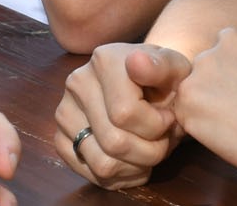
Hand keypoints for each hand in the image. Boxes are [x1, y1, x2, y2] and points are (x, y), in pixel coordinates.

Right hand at [54, 43, 190, 189]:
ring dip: (137, 167)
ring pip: (103, 164)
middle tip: (163, 139)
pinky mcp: (61, 137)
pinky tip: (133, 159)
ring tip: (149, 149)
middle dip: (151, 151)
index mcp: (103, 60)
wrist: (147, 85)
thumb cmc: (165, 80)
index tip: (169, 117)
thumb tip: (136, 62)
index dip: (157, 126)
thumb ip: (162, 66)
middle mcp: (77, 82)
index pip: (125, 113)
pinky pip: (90, 174)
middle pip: (114, 143)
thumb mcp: (175, 68)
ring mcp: (65, 111)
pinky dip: (119, 176)